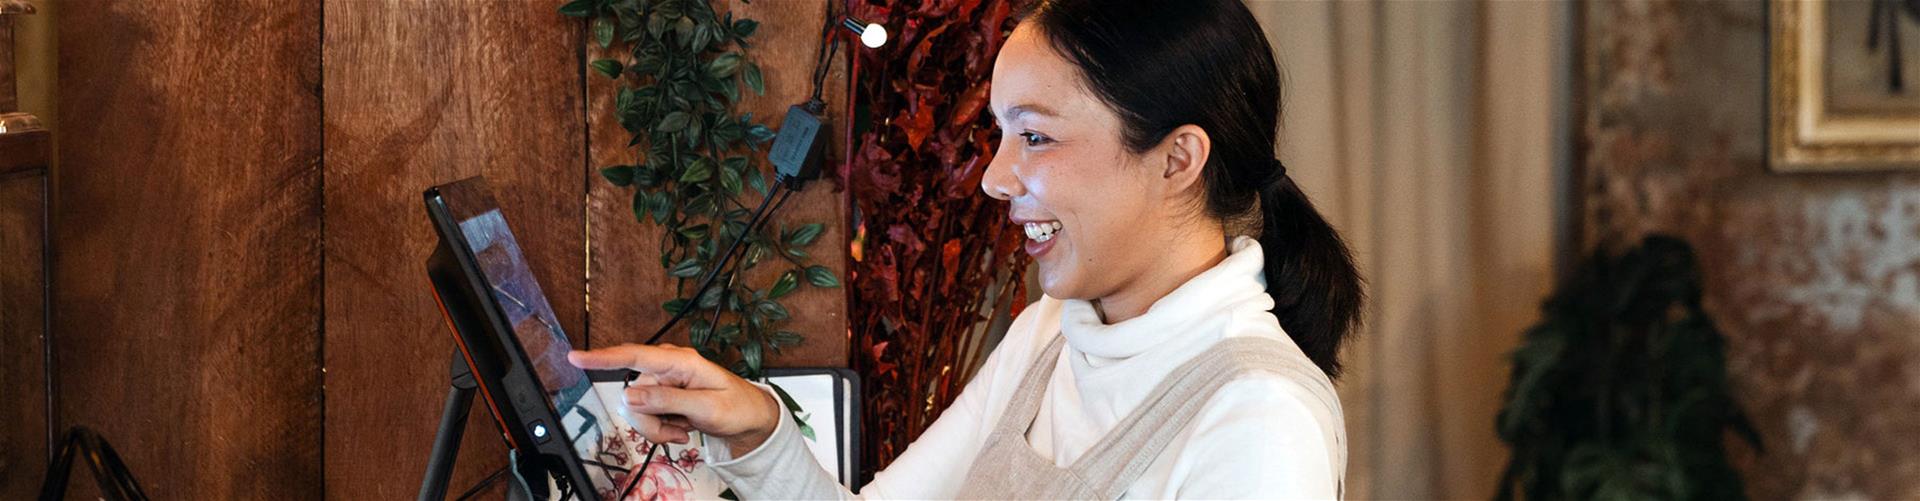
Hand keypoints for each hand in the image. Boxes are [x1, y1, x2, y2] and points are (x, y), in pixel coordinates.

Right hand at [568, 344, 780, 455]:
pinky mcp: (662, 398)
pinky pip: (646, 417)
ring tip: (682, 429)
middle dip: (649, 420)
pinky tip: (681, 427)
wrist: (749, 419)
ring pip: (636, 410)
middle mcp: (668, 368)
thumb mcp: (706, 406)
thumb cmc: (736, 406)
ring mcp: (664, 383)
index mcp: (680, 361)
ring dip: (656, 427)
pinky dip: (661, 429)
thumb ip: (668, 400)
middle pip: (632, 394)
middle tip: (675, 430)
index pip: (635, 355)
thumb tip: (630, 395)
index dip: (602, 357)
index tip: (576, 357)